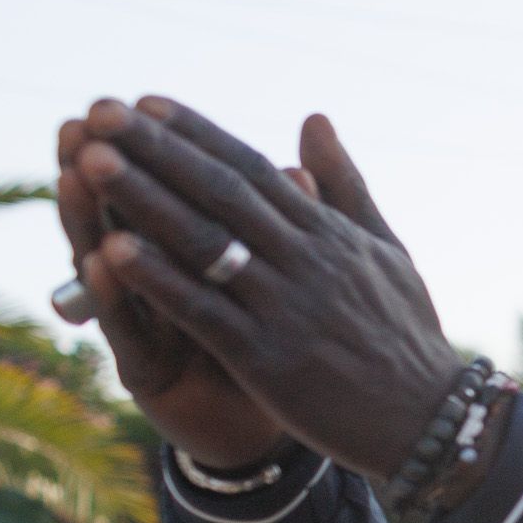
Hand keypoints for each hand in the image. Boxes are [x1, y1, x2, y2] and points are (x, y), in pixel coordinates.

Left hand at [71, 97, 461, 481]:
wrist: (431, 420)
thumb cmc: (407, 336)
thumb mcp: (385, 251)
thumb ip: (344, 185)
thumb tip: (314, 118)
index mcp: (330, 236)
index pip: (254, 171)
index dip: (197, 134)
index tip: (145, 102)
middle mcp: (307, 263)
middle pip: (221, 194)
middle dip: (158, 150)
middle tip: (102, 111)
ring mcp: (286, 310)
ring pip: (206, 244)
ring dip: (145, 199)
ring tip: (91, 161)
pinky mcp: (268, 361)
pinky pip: (204, 311)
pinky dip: (158, 279)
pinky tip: (112, 251)